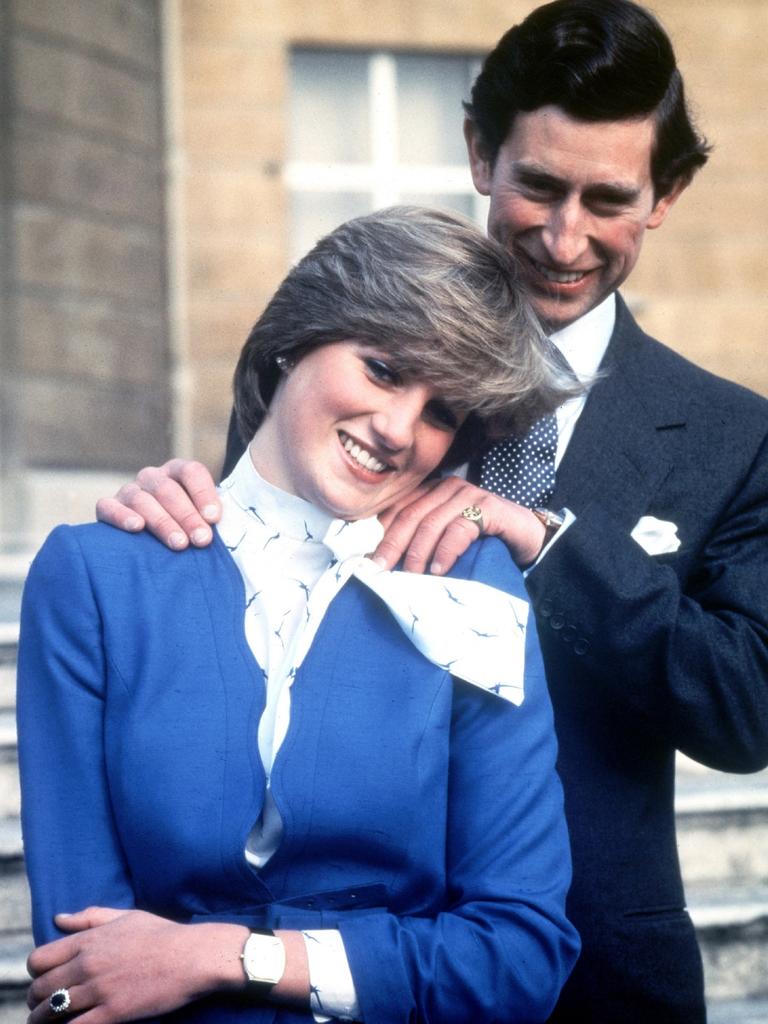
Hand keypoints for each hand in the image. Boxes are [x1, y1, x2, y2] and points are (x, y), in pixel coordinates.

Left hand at [27, 907, 248, 1023]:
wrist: (192, 956)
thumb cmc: (162, 934)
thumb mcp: (126, 916)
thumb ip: (89, 917)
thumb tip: (58, 919)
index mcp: (89, 940)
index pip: (39, 959)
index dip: (36, 973)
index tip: (42, 979)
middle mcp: (88, 964)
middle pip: (40, 988)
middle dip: (36, 1000)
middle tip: (42, 1005)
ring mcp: (99, 990)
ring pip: (50, 1012)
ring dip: (43, 1019)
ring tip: (48, 1022)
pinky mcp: (112, 1013)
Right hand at [95, 459, 220, 550]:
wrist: (152, 544)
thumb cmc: (187, 530)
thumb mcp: (203, 519)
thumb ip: (213, 517)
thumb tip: (222, 524)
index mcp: (178, 472)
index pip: (191, 472)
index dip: (203, 493)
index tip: (214, 518)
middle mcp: (152, 477)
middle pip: (168, 489)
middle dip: (187, 516)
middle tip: (202, 540)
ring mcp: (129, 491)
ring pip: (142, 500)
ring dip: (163, 522)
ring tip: (179, 543)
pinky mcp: (107, 507)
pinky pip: (109, 507)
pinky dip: (121, 516)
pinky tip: (136, 527)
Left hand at [374, 476, 545, 574]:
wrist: (527, 539)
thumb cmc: (482, 542)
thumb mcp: (445, 540)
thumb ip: (421, 542)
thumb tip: (385, 562)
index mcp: (432, 491)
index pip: (398, 509)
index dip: (381, 534)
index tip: (369, 560)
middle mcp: (447, 487)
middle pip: (410, 515)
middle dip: (392, 545)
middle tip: (380, 570)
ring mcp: (469, 494)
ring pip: (431, 523)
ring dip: (417, 553)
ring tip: (410, 576)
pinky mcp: (488, 507)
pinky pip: (459, 529)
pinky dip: (445, 552)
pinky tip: (438, 570)